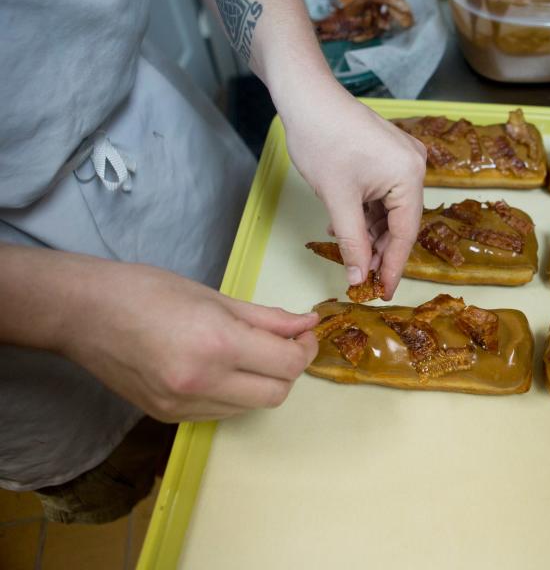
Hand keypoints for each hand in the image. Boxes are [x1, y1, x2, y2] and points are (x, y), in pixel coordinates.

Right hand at [59, 261, 317, 422]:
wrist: (83, 314)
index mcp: (217, 345)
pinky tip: (223, 368)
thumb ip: (267, 317)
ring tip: (250, 353)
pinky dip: (234, 393)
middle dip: (289, 370)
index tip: (305, 334)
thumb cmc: (147, 292)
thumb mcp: (215, 297)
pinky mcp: (170, 417)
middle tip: (286, 345)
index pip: (287, 364)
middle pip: (276, 394)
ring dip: (262, 383)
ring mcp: (184, 405)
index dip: (305, 349)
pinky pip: (222, 412)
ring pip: (251, 407)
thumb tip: (306, 324)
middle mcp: (203, 383)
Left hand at [280, 85, 426, 299]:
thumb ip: (352, 242)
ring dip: (369, 232)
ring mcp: (402, 158)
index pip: (405, 234)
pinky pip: (382, 194)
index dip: (392, 267)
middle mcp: (414, 166)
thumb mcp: (337, 200)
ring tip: (349, 252)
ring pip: (389, 210)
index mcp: (410, 176)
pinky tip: (346, 225)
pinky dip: (365, 212)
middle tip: (362, 278)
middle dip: (378, 250)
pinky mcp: (388, 154)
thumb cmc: (322, 139)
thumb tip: (358, 278)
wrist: (306, 96)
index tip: (383, 293)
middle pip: (400, 222)